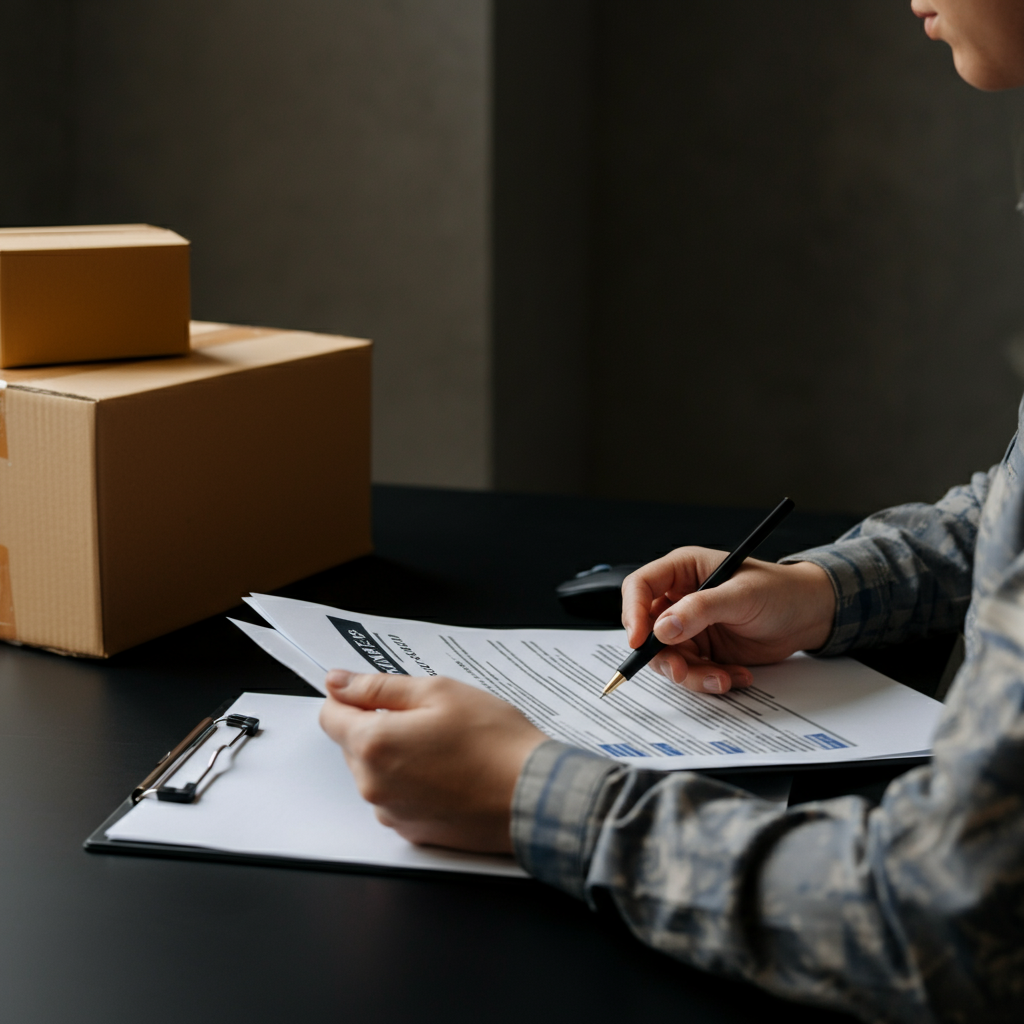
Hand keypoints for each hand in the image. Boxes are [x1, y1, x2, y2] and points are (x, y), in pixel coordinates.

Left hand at [319, 670, 546, 852]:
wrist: (534, 796)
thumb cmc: (495, 742)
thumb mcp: (439, 692)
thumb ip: (380, 687)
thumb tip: (339, 682)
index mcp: (373, 745)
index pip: (330, 716)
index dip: (350, 698)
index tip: (375, 693)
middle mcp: (373, 785)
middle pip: (353, 745)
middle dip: (379, 726)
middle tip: (429, 717)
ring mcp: (392, 813)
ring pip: (376, 772)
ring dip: (397, 755)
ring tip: (445, 746)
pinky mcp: (413, 831)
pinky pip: (397, 797)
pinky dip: (414, 782)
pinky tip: (450, 772)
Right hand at [621, 549, 834, 693]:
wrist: (809, 615)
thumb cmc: (780, 590)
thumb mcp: (741, 596)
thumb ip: (700, 610)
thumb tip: (662, 628)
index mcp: (683, 570)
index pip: (640, 587)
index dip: (632, 613)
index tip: (638, 641)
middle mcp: (680, 598)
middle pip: (648, 629)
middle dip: (662, 655)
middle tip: (680, 670)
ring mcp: (690, 626)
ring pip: (668, 657)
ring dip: (691, 673)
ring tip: (723, 677)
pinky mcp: (704, 650)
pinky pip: (692, 671)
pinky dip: (711, 679)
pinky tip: (738, 675)